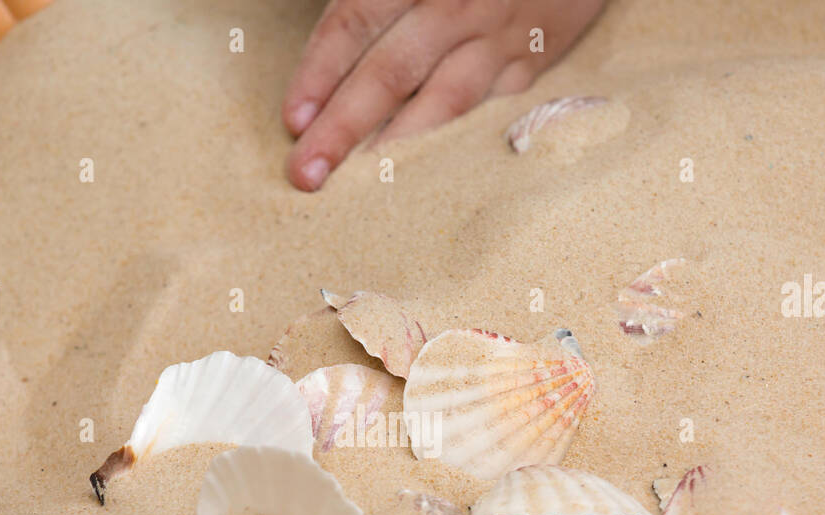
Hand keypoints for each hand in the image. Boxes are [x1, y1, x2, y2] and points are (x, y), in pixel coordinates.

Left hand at [283, 0, 607, 189]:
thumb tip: (322, 63)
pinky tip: (427, 179)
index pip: (355, 22)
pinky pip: (489, 112)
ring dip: (398, 146)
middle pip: (390, 70)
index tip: (293, 122)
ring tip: (362, 186)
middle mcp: (455, 4)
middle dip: (343, 126)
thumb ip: (371, 6)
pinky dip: (455, 147)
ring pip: (444, 99)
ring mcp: (497, 36)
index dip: (319, 72)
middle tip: (306, 174)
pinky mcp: (531, 62)